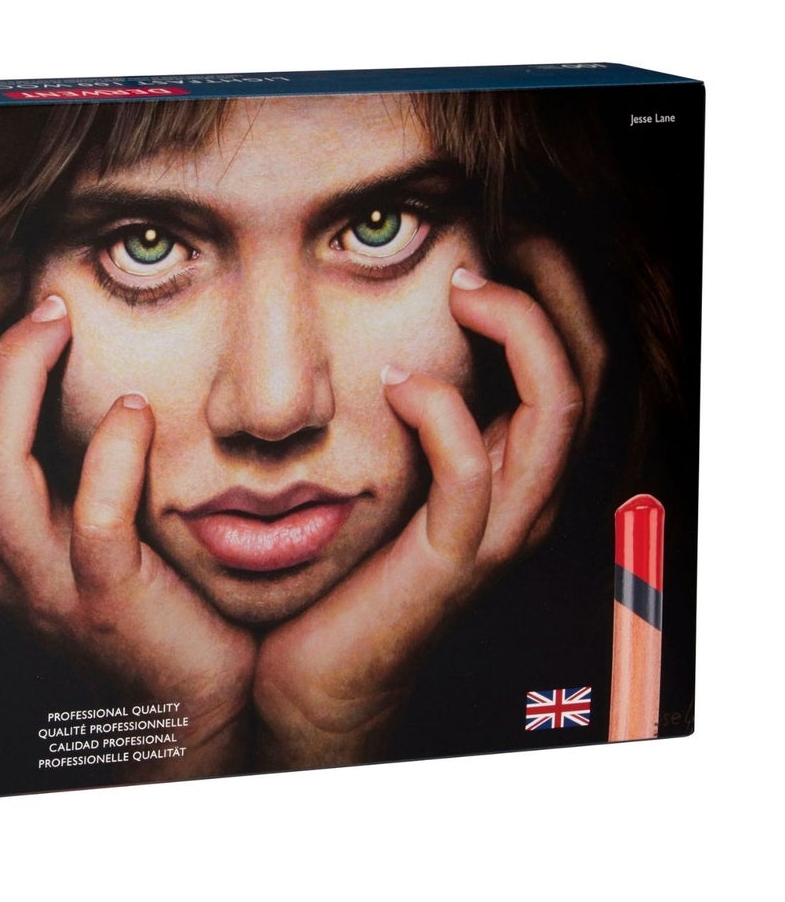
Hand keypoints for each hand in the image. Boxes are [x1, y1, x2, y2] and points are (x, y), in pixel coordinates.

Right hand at [0, 278, 256, 777]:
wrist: (190, 707)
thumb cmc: (147, 596)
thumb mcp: (85, 519)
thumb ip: (67, 453)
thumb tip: (70, 349)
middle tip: (3, 262)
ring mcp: (44, 586)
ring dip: (14, 379)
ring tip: (55, 311)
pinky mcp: (108, 607)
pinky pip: (95, 521)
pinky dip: (110, 454)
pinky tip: (132, 406)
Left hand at [253, 240, 605, 768]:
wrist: (318, 672)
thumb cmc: (340, 567)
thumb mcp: (384, 473)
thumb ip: (401, 412)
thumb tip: (384, 327)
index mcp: (511, 468)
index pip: (570, 359)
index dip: (550, 288)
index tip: (498, 230)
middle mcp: (522, 495)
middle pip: (583, 370)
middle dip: (547, 292)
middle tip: (489, 241)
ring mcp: (495, 530)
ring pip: (554, 411)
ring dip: (516, 334)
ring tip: (462, 286)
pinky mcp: (449, 563)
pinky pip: (471, 475)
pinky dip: (443, 413)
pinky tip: (396, 380)